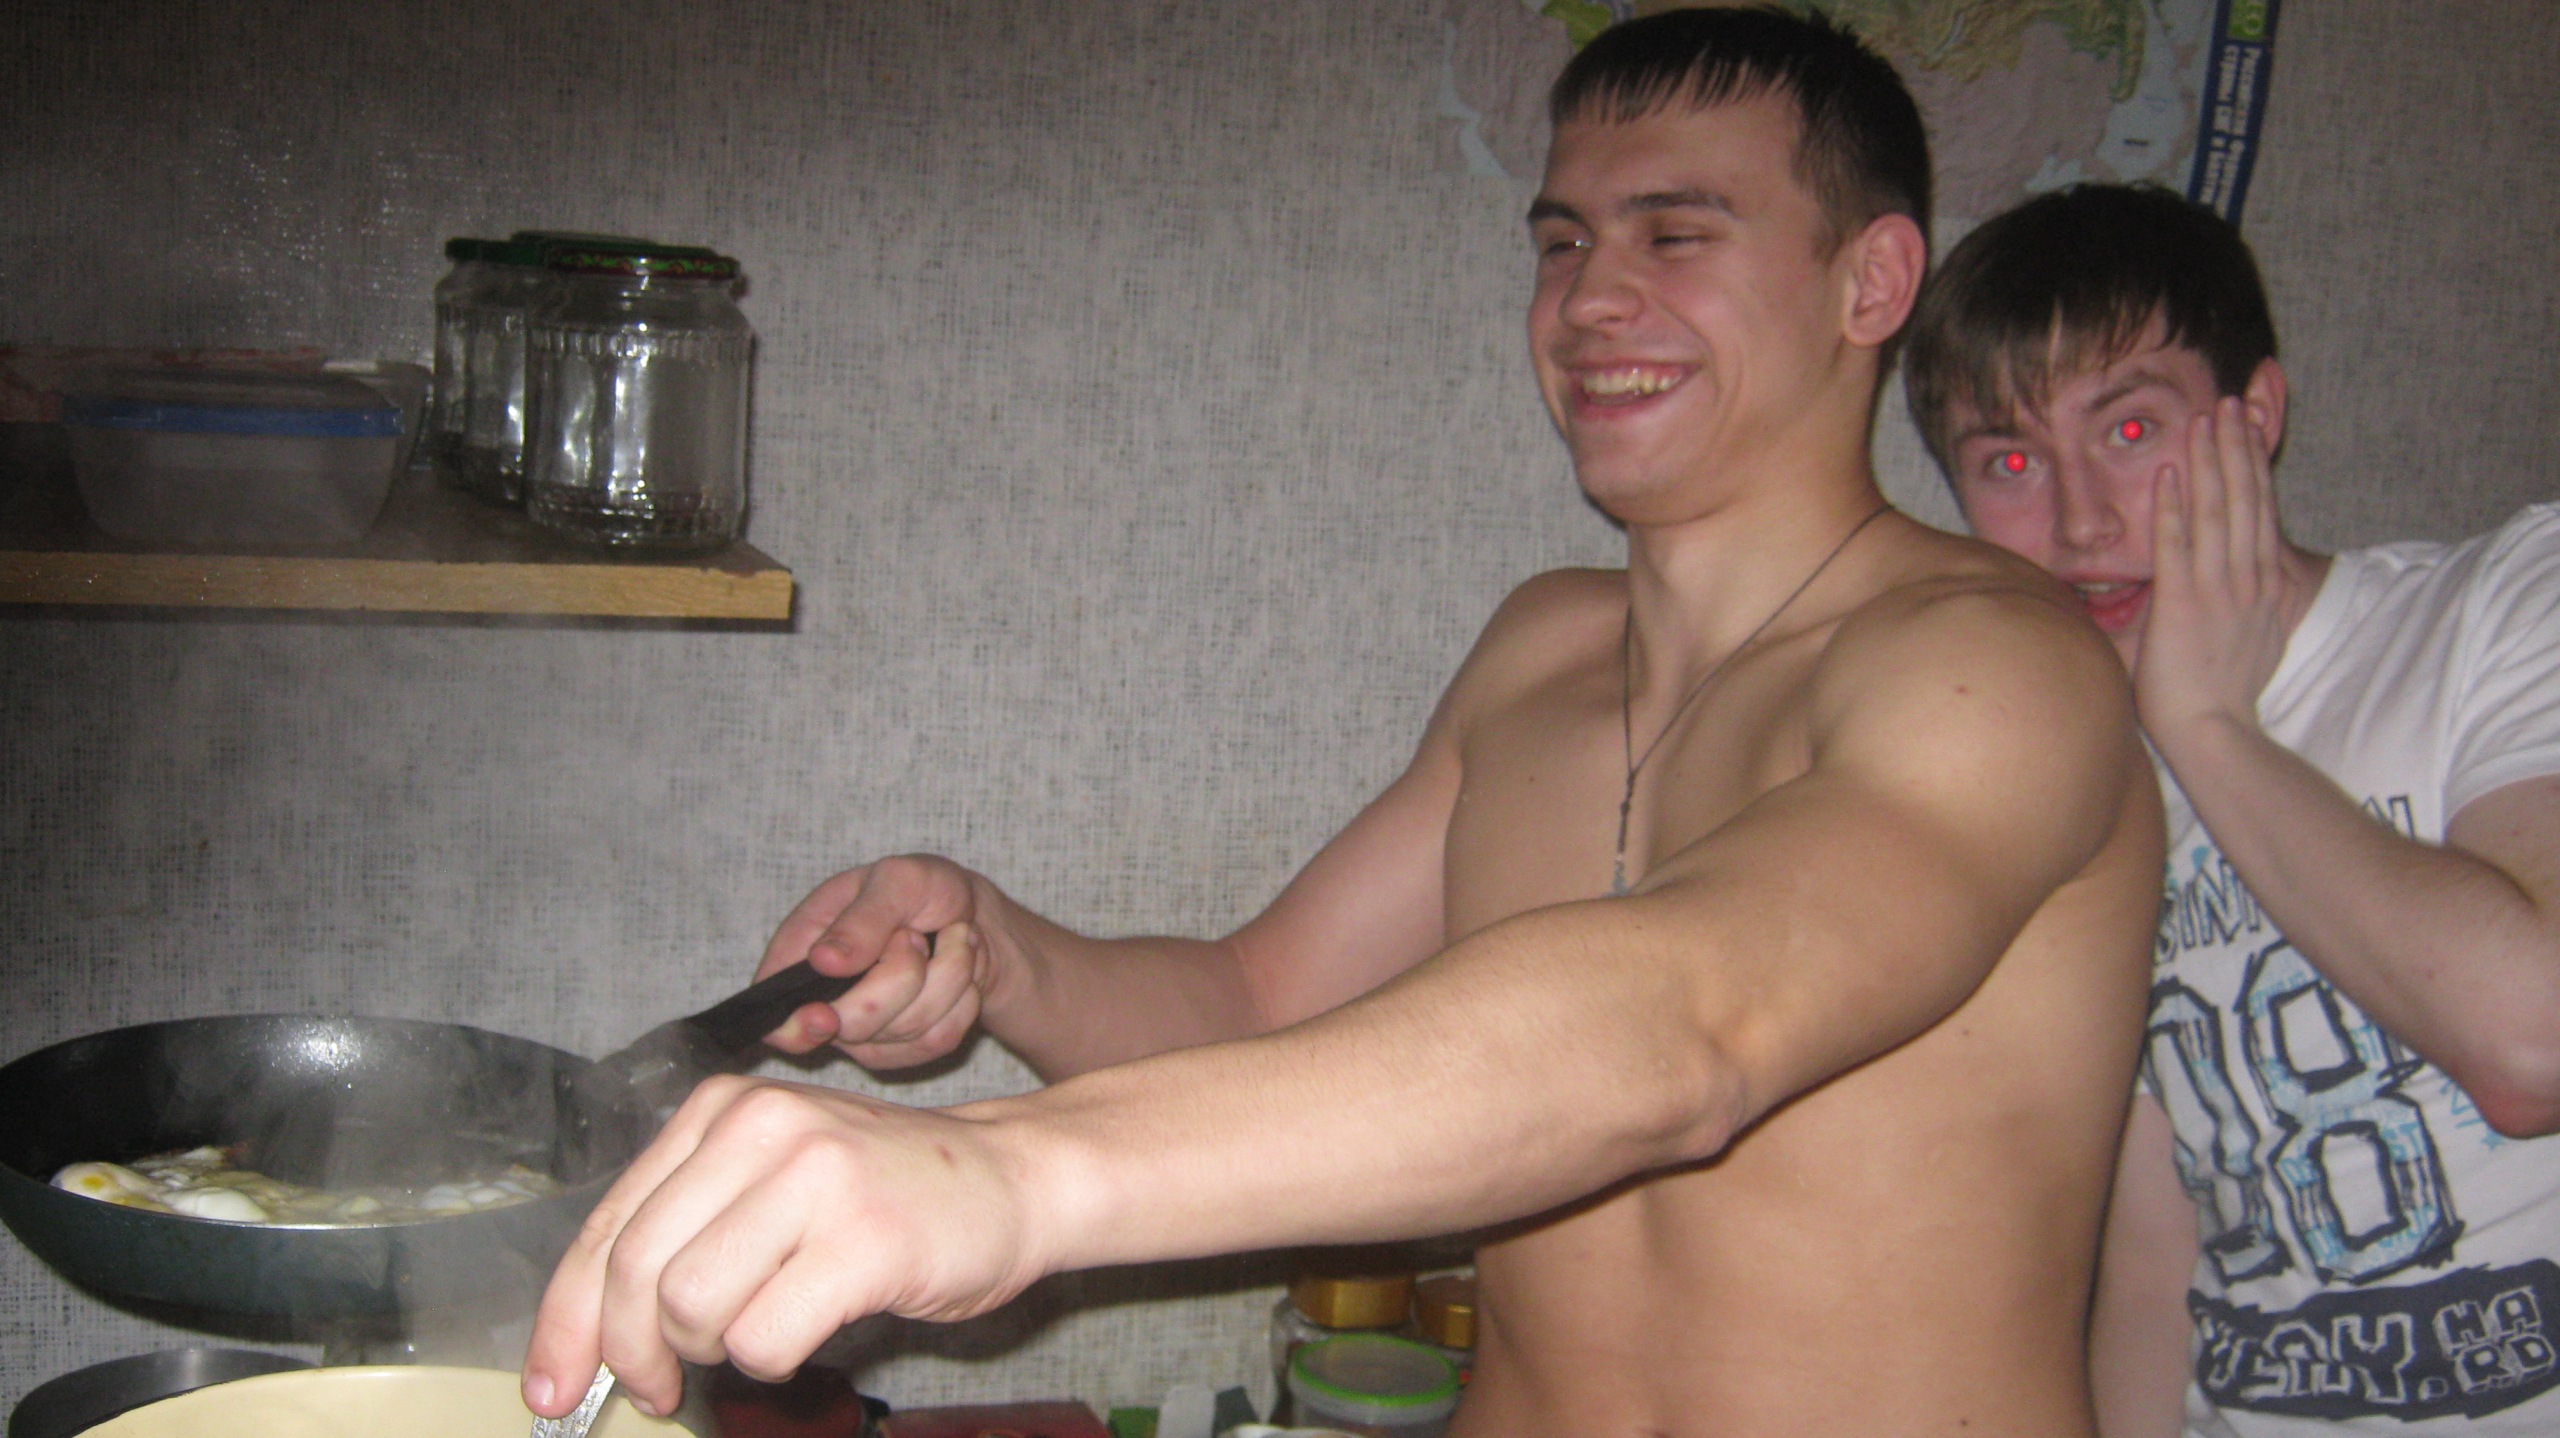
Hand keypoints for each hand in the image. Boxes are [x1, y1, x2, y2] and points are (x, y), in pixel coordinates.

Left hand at [521, 1076, 1050, 1419]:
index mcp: (724, 1109)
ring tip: (761, 1329)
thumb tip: (591, 1337)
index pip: (608, 1225)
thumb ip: (688, 1229)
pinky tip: (807, 1332)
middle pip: (637, 1272)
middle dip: (633, 1353)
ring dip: (714, 1348)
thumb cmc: (887, 1194)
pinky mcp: (862, 1239)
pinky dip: (771, 1360)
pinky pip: (764, 1338)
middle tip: (657, 1391)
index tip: (552, 1385)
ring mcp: (815, 1178)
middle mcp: (762, 1126)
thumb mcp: (775, 1177)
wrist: (1016, 1178)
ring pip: (692, 1307)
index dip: (567, 1318)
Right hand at [759, 857, 1001, 1069]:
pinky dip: (961, 1000)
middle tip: (914, 933)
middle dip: (901, 974)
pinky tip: (960, 968)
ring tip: (951, 937)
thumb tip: (824, 961)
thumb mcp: (896, 880)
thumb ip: (862, 918)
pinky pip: (938, 1040)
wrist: (971, 913)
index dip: (795, 1027)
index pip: (775, 1017)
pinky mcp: (907, 1048)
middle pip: (852, 1025)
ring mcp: (865, 1032)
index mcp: (800, 955)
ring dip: (945, 976)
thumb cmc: (922, 889)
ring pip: (905, 1031)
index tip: (825, 1016)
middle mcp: (824, 1002)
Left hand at [2135, 397, 2288, 746]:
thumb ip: (2232, 605)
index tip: (2247, 426)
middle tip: (2229, 403)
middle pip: (2244, 499)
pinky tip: (2166, 475)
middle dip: (2235, 447)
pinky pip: (2177, 548)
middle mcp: (2246, 580)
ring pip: (2215, 512)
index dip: (2252, 465)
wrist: (2214, 733)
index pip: (2259, 511)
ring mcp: (2217, 590)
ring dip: (2208, 464)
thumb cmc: (2217, 696)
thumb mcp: (2243, 639)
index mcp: (2262, 586)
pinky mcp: (2184, 605)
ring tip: (2203, 420)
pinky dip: (2172, 509)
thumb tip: (2219, 588)